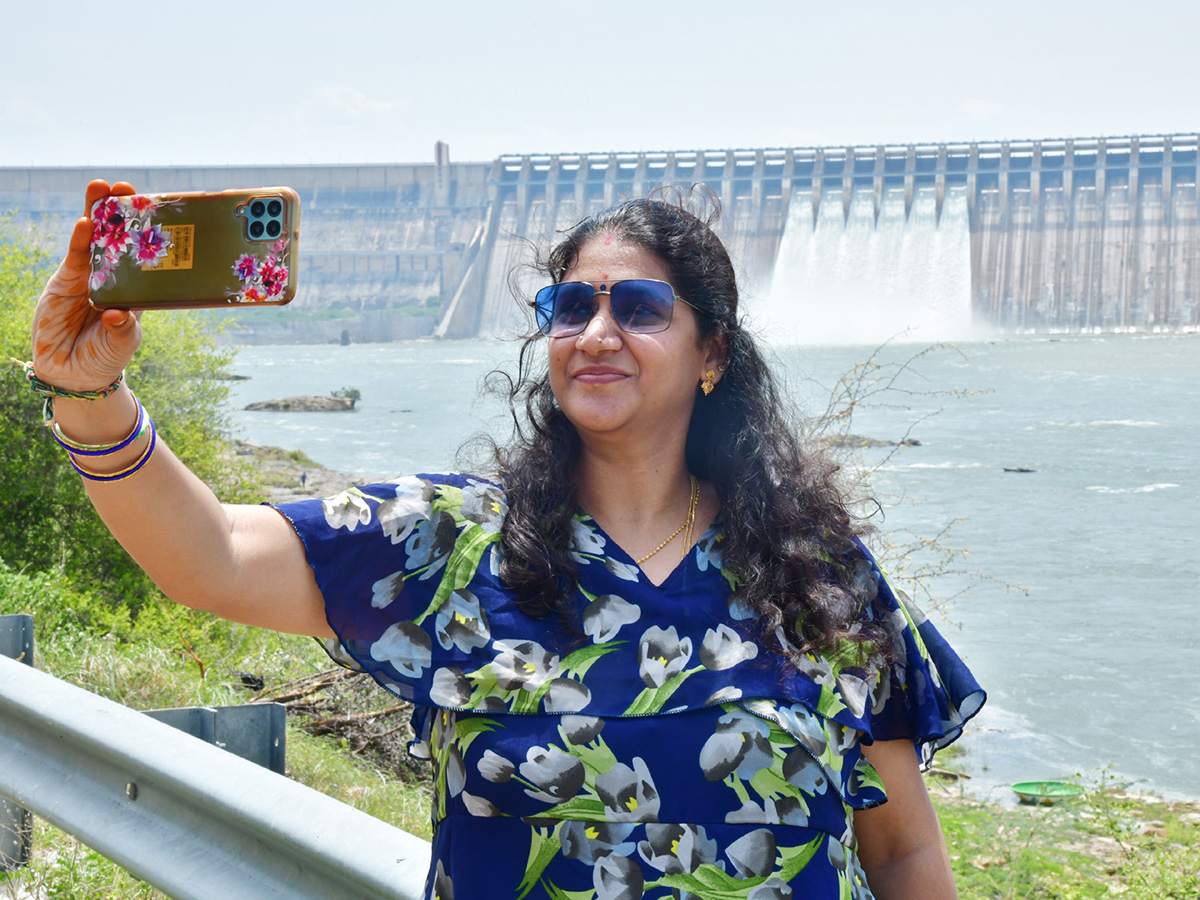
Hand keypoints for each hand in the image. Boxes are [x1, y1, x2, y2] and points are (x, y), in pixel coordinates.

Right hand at [31, 180, 143, 391]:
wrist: (73, 373)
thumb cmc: (105, 357)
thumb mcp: (122, 343)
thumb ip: (122, 328)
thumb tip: (116, 313)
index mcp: (138, 287)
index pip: (147, 254)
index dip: (152, 231)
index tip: (162, 209)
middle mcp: (115, 275)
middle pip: (120, 237)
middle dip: (123, 211)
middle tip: (128, 187)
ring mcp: (89, 275)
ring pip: (95, 238)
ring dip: (98, 213)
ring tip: (103, 188)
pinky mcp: (66, 280)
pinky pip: (75, 255)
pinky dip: (79, 239)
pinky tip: (85, 223)